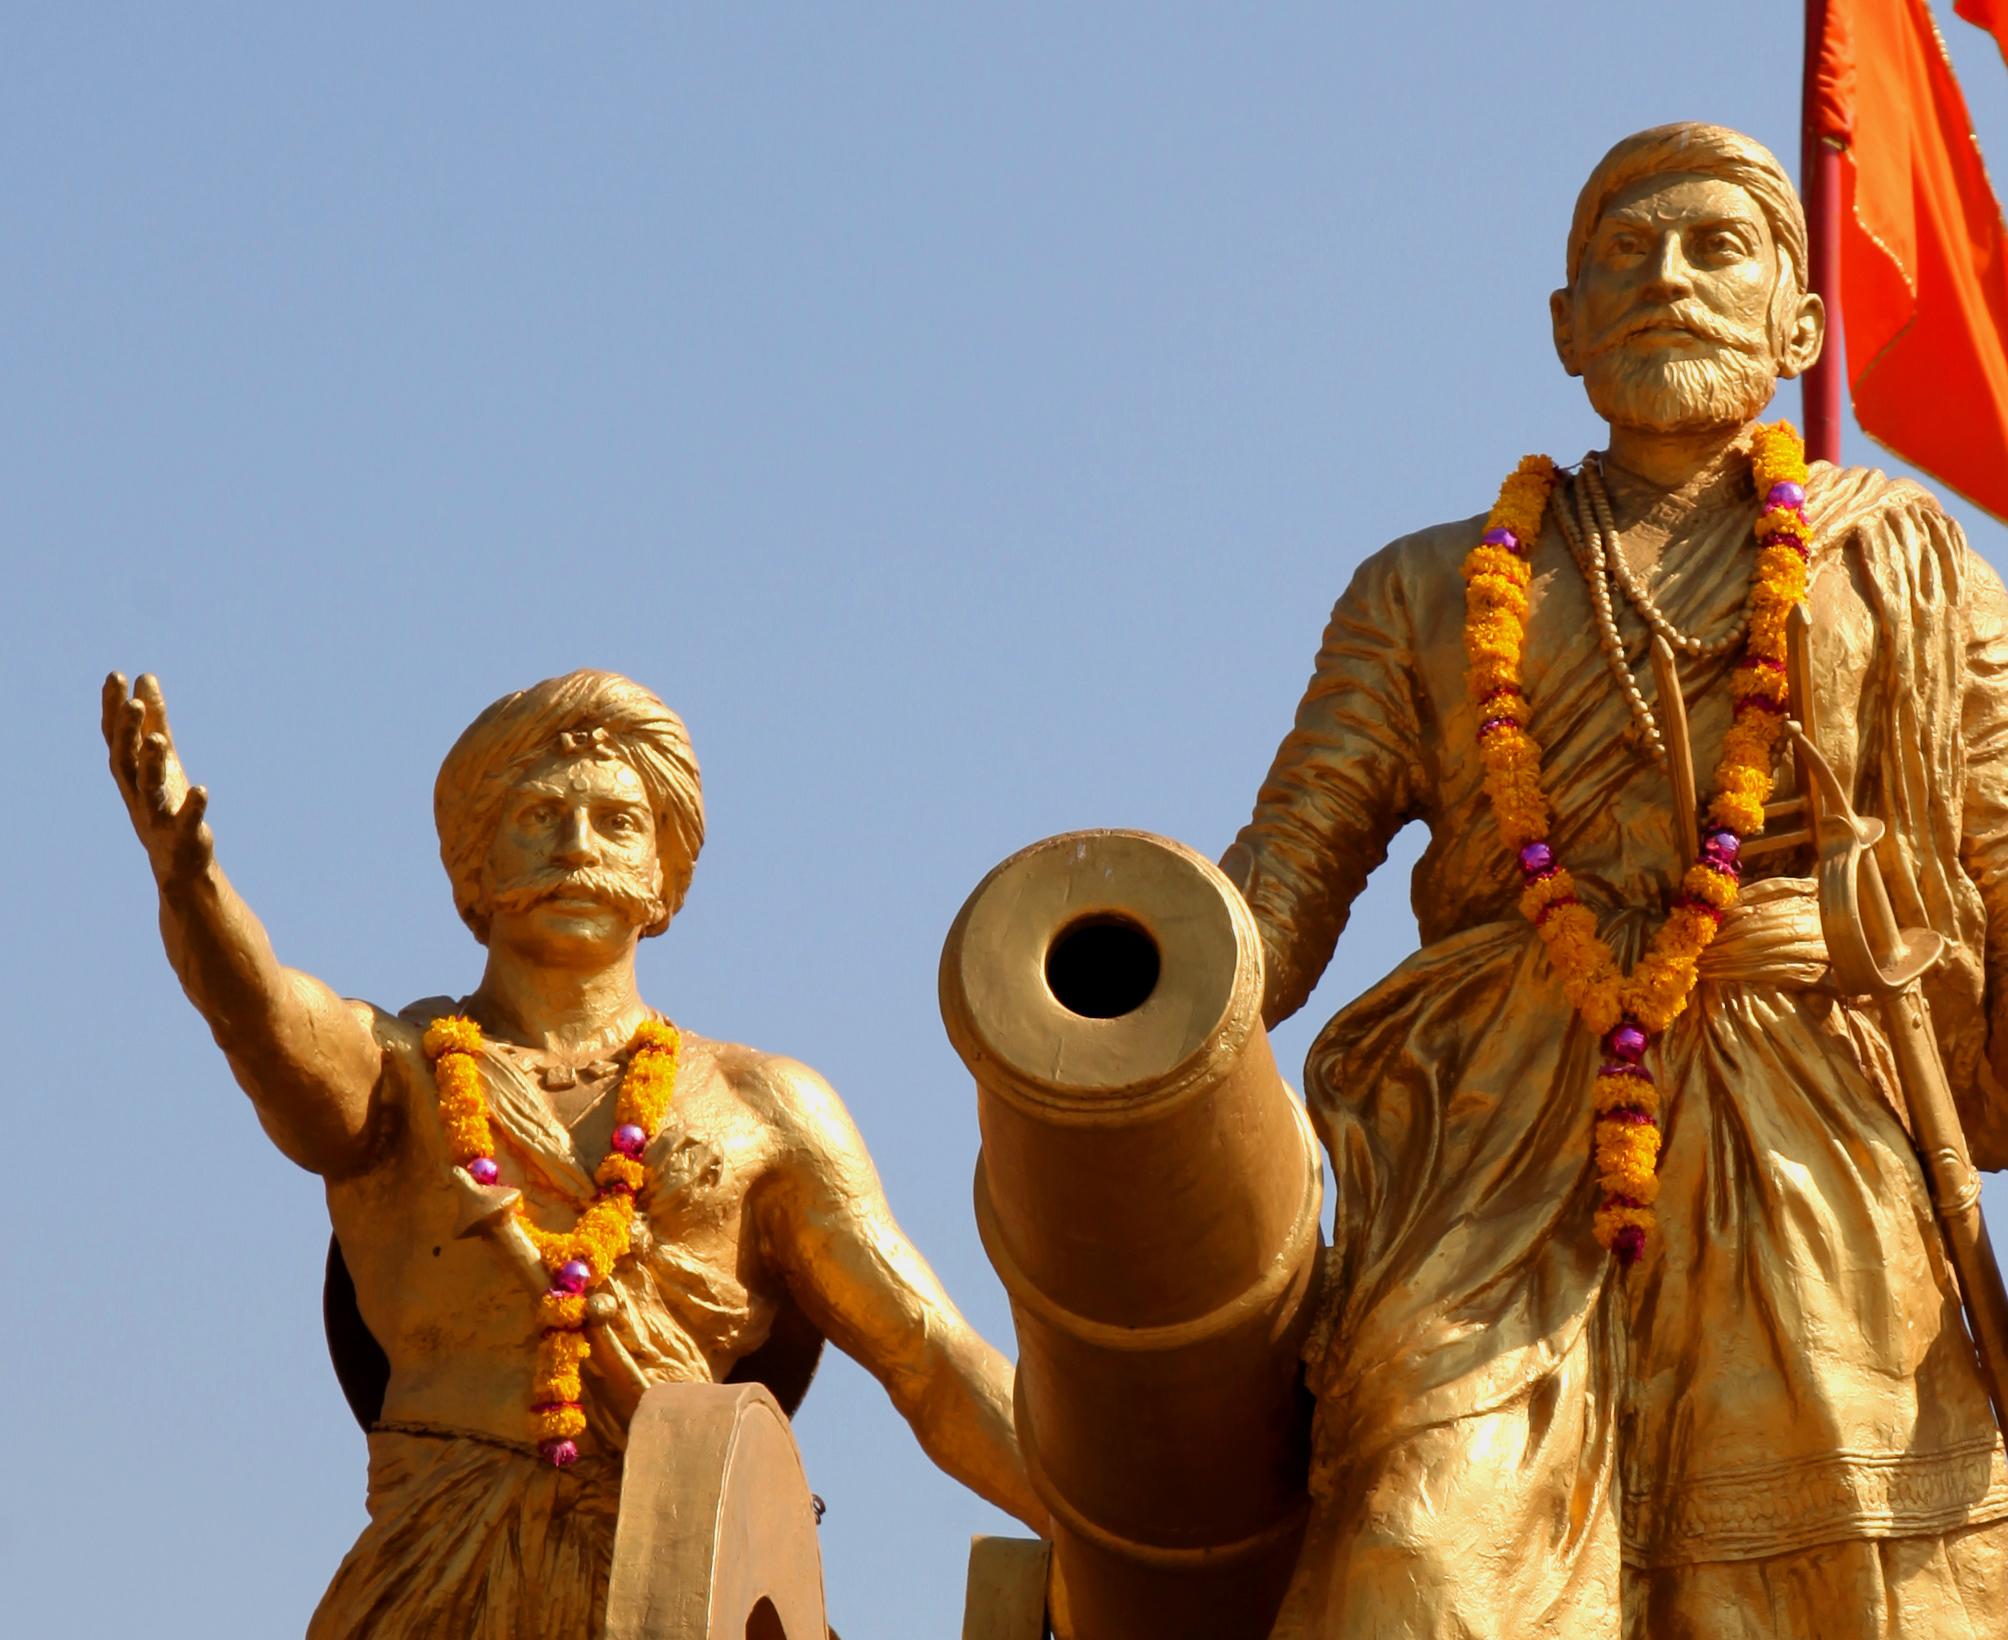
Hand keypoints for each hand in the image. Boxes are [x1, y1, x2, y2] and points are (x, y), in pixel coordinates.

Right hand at [103, 672, 212, 884]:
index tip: (116, 676)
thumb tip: (145, 678)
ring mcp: (157, 816)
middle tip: (133, 704)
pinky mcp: (182, 836)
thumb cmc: (166, 802)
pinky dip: (192, 807)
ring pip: (148, 789)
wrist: (178, 861)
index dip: (113, 709)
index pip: (116, 737)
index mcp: (131, 774)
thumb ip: (154, 720)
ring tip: (159, 740)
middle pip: (125, 761)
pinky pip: (185, 822)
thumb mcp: (161, 758)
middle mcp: (137, 793)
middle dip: (127, 734)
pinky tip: (202, 790)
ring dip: (152, 764)